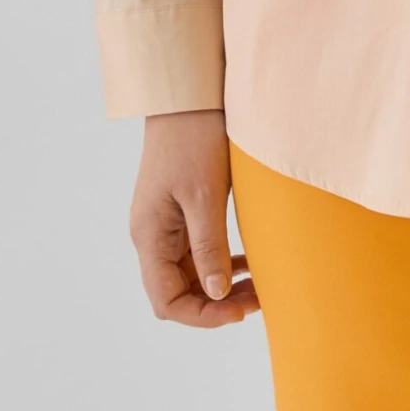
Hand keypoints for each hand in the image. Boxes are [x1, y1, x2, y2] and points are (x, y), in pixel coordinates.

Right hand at [128, 108, 260, 326]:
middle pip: (177, 292)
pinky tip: (247, 263)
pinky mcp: (179, 211)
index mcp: (150, 236)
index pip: (167, 301)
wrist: (187, 95)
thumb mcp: (205, 195)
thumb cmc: (193, 139)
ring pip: (189, 275)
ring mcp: (164, 224)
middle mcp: (151, 236)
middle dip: (215, 304)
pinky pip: (195, 252)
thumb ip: (208, 247)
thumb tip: (216, 295)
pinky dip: (220, 263)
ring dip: (220, 286)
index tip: (240, 312)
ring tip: (259, 286)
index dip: (202, 315)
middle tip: (258, 300)